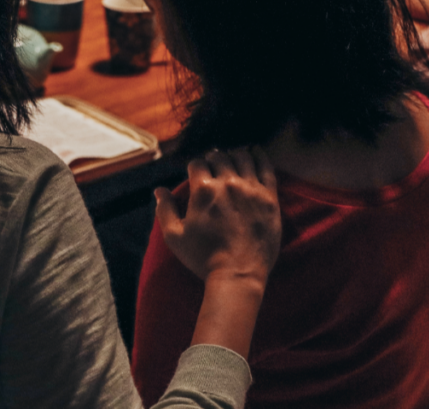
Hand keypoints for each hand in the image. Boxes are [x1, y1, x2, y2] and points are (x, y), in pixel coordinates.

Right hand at [155, 147, 280, 288]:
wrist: (238, 274)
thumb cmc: (203, 258)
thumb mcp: (175, 237)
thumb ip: (165, 210)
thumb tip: (159, 190)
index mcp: (203, 190)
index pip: (197, 163)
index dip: (195, 166)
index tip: (196, 173)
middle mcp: (227, 183)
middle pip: (220, 156)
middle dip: (213, 159)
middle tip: (214, 166)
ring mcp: (251, 188)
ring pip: (242, 157)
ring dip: (234, 155)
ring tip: (232, 160)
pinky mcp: (269, 197)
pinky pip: (266, 167)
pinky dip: (259, 156)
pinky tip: (255, 152)